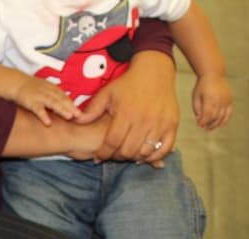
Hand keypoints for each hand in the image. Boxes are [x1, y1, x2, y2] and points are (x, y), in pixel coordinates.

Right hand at [14, 77, 79, 125]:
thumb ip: (55, 97)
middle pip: (62, 99)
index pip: (65, 97)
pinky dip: (43, 116)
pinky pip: (38, 109)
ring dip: (61, 109)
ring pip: (53, 103)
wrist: (16, 83)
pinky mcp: (30, 101)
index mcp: (53, 89)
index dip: (73, 105)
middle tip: (80, 115)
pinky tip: (48, 123)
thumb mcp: (46, 90)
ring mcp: (40, 96)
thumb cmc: (32, 89)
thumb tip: (66, 108)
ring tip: (69, 117)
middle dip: (71, 107)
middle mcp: (48, 92)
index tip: (81, 114)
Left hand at [77, 51, 179, 165]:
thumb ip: (92, 110)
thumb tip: (75, 121)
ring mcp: (160, 122)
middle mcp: (144, 119)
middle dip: (117, 156)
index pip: (112, 142)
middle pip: (128, 150)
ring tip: (127, 153)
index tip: (98, 157)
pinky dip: (155, 156)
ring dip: (134, 157)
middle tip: (113, 154)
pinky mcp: (173, 124)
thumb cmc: (127, 84)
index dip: (103, 153)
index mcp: (126, 112)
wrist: (155, 70)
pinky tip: (145, 154)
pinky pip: (165, 148)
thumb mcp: (107, 93)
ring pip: (145, 152)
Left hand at [191, 73, 232, 129]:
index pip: (208, 114)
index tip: (199, 125)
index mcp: (210, 98)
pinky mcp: (230, 100)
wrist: (214, 74)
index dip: (203, 122)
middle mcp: (220, 99)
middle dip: (209, 124)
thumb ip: (197, 109)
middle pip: (215, 117)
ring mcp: (226, 100)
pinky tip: (220, 125)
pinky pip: (229, 113)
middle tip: (203, 128)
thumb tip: (200, 121)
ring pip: (222, 117)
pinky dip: (225, 120)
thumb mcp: (196, 97)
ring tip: (209, 128)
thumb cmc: (202, 86)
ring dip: (216, 124)